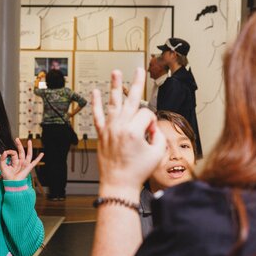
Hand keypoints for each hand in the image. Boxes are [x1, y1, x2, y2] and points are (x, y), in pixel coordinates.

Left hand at [0, 138, 43, 181]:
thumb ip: (2, 158)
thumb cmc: (7, 177)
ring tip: (29, 141)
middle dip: (19, 145)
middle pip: (21, 152)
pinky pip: (35, 162)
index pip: (14, 153)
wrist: (12, 184)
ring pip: (28, 154)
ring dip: (29, 147)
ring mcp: (25, 164)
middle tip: (16, 139)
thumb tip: (5, 151)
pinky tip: (42, 154)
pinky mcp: (28, 167)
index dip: (10, 152)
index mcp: (15, 162)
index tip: (6, 153)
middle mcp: (20, 162)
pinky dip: (39, 158)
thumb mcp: (2, 166)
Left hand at [92, 68, 165, 197]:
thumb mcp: (158, 154)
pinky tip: (96, 92)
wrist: (118, 185)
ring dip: (115, 86)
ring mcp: (109, 130)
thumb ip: (159, 135)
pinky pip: (98, 116)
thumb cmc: (137, 172)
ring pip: (113, 103)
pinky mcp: (101, 135)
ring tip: (116, 72)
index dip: (152, 123)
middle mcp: (120, 127)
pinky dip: (96, 104)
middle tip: (139, 70)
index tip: (151, 134)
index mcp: (134, 131)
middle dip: (137, 83)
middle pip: (131, 99)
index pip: (147, 114)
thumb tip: (151, 127)